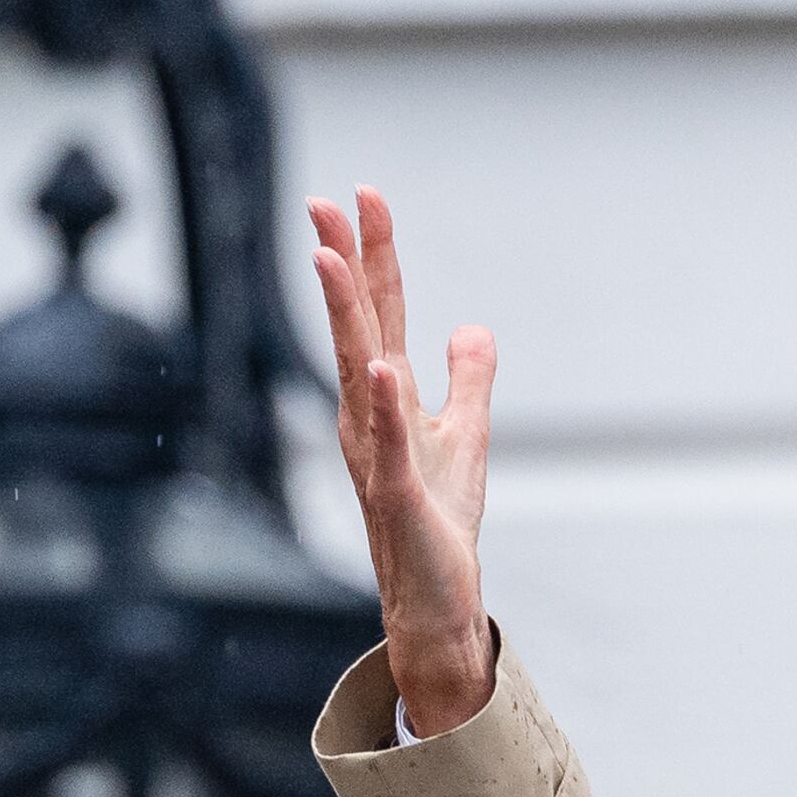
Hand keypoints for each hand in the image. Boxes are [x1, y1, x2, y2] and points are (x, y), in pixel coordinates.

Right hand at [308, 188, 497, 736]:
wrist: (436, 599)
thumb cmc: (440, 523)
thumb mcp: (465, 436)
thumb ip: (468, 379)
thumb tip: (472, 328)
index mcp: (388, 397)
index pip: (380, 312)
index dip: (375, 255)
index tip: (364, 196)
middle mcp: (370, 417)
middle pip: (357, 326)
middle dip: (344, 263)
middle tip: (324, 201)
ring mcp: (377, 454)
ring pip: (358, 372)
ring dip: (346, 316)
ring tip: (332, 259)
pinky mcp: (396, 496)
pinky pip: (387, 445)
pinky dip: (382, 407)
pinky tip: (380, 366)